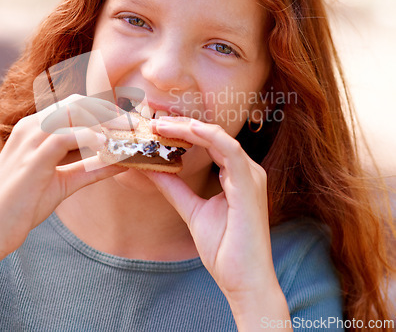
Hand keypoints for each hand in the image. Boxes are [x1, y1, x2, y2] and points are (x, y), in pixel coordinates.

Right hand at [0, 95, 133, 257]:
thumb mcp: (64, 181)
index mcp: (35, 128)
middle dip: (108, 112)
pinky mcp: (32, 157)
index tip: (125, 125)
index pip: (74, 106)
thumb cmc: (22, 205)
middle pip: (77, 103)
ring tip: (126, 137)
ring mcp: (29, 139)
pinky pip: (65, 136)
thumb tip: (121, 162)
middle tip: (132, 128)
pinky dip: (90, 138)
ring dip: (104, 122)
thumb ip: (91, 169)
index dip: (103, 112)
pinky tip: (106, 148)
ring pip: (73, 113)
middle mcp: (31, 126)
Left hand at [146, 117, 282, 307]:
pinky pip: (229, 151)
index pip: (209, 143)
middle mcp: (247, 171)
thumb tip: (152, 169)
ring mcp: (250, 176)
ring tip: (161, 125)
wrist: (244, 282)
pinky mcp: (248, 185)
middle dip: (182, 125)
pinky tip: (188, 129)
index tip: (156, 128)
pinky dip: (208, 137)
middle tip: (154, 121)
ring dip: (189, 128)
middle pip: (212, 136)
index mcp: (237, 175)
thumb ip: (175, 188)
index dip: (183, 132)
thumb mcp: (192, 211)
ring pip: (219, 138)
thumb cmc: (226, 249)